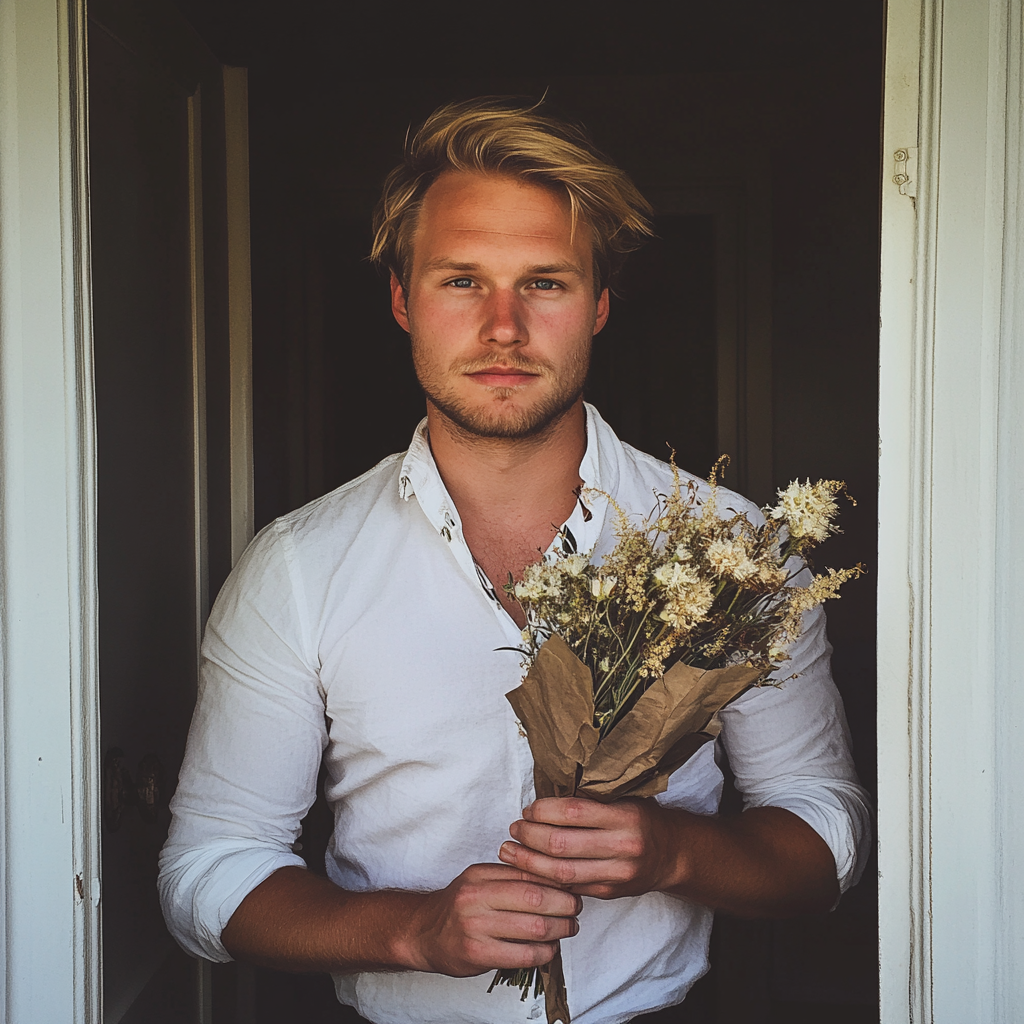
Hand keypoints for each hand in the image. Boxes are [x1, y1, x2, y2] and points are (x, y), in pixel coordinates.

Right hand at [395, 863, 580, 976]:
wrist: (425, 933)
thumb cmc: (460, 906)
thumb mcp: (480, 880)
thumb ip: (511, 877)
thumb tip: (555, 877)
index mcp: (480, 874)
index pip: (528, 873)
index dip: (557, 881)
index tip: (572, 887)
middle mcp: (476, 897)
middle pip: (535, 898)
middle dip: (564, 905)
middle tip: (575, 909)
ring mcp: (476, 927)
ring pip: (533, 927)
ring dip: (560, 929)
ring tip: (568, 928)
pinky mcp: (478, 954)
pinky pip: (523, 955)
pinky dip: (544, 952)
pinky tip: (550, 949)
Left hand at [498, 797, 682, 899]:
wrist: (672, 853)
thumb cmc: (640, 818)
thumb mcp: (623, 797)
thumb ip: (591, 798)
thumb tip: (544, 797)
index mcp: (625, 816)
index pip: (572, 812)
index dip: (543, 811)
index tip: (528, 809)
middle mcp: (623, 846)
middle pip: (562, 845)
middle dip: (530, 836)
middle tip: (513, 829)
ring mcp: (617, 874)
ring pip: (562, 873)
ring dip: (529, 863)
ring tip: (509, 852)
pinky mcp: (609, 893)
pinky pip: (570, 888)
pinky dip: (545, 880)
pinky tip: (528, 870)